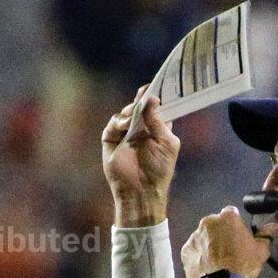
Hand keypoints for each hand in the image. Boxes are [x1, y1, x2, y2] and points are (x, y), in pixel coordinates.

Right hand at [102, 86, 180, 226]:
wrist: (141, 190)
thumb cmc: (159, 170)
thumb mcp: (166, 142)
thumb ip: (158, 121)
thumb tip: (152, 99)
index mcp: (157, 129)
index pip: (156, 109)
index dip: (156, 98)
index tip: (157, 86)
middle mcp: (141, 129)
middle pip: (139, 107)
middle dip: (141, 99)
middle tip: (145, 93)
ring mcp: (125, 134)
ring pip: (125, 113)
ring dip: (130, 110)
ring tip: (135, 111)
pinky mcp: (111, 140)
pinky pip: (113, 124)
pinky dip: (119, 122)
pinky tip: (125, 125)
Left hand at [181, 207, 277, 277]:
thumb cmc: (243, 264)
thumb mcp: (261, 251)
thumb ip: (266, 235)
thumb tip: (275, 226)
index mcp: (227, 217)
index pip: (231, 213)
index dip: (236, 225)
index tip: (239, 237)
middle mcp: (208, 222)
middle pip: (215, 224)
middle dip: (220, 233)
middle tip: (228, 250)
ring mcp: (194, 236)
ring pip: (203, 237)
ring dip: (209, 244)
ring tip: (217, 261)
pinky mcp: (185, 250)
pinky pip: (194, 250)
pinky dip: (199, 255)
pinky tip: (207, 267)